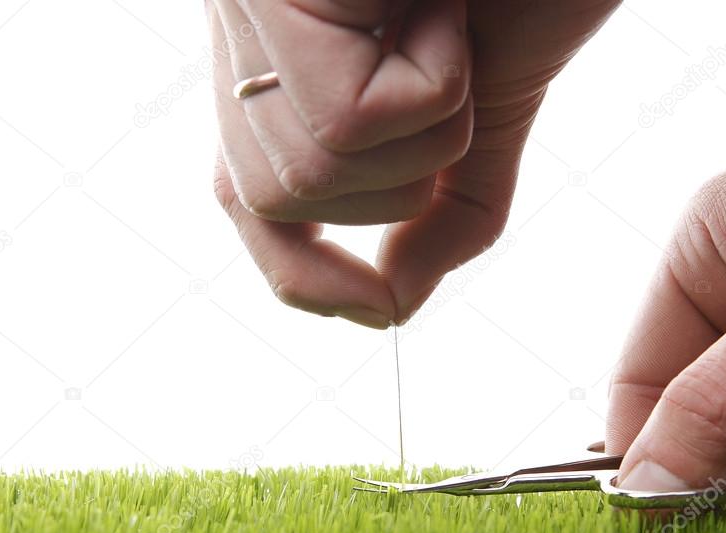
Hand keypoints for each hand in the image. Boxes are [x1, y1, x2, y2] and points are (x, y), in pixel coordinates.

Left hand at [207, 0, 620, 327]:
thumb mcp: (482, 114)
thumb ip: (445, 217)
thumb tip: (393, 305)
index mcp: (283, 71)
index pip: (246, 205)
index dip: (302, 278)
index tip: (378, 309)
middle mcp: (243, 38)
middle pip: (282, 201)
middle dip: (401, 174)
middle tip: (447, 71)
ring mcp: (247, 8)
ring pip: (314, 171)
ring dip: (428, 123)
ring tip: (446, 25)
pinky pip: (344, 119)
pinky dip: (429, 84)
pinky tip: (434, 8)